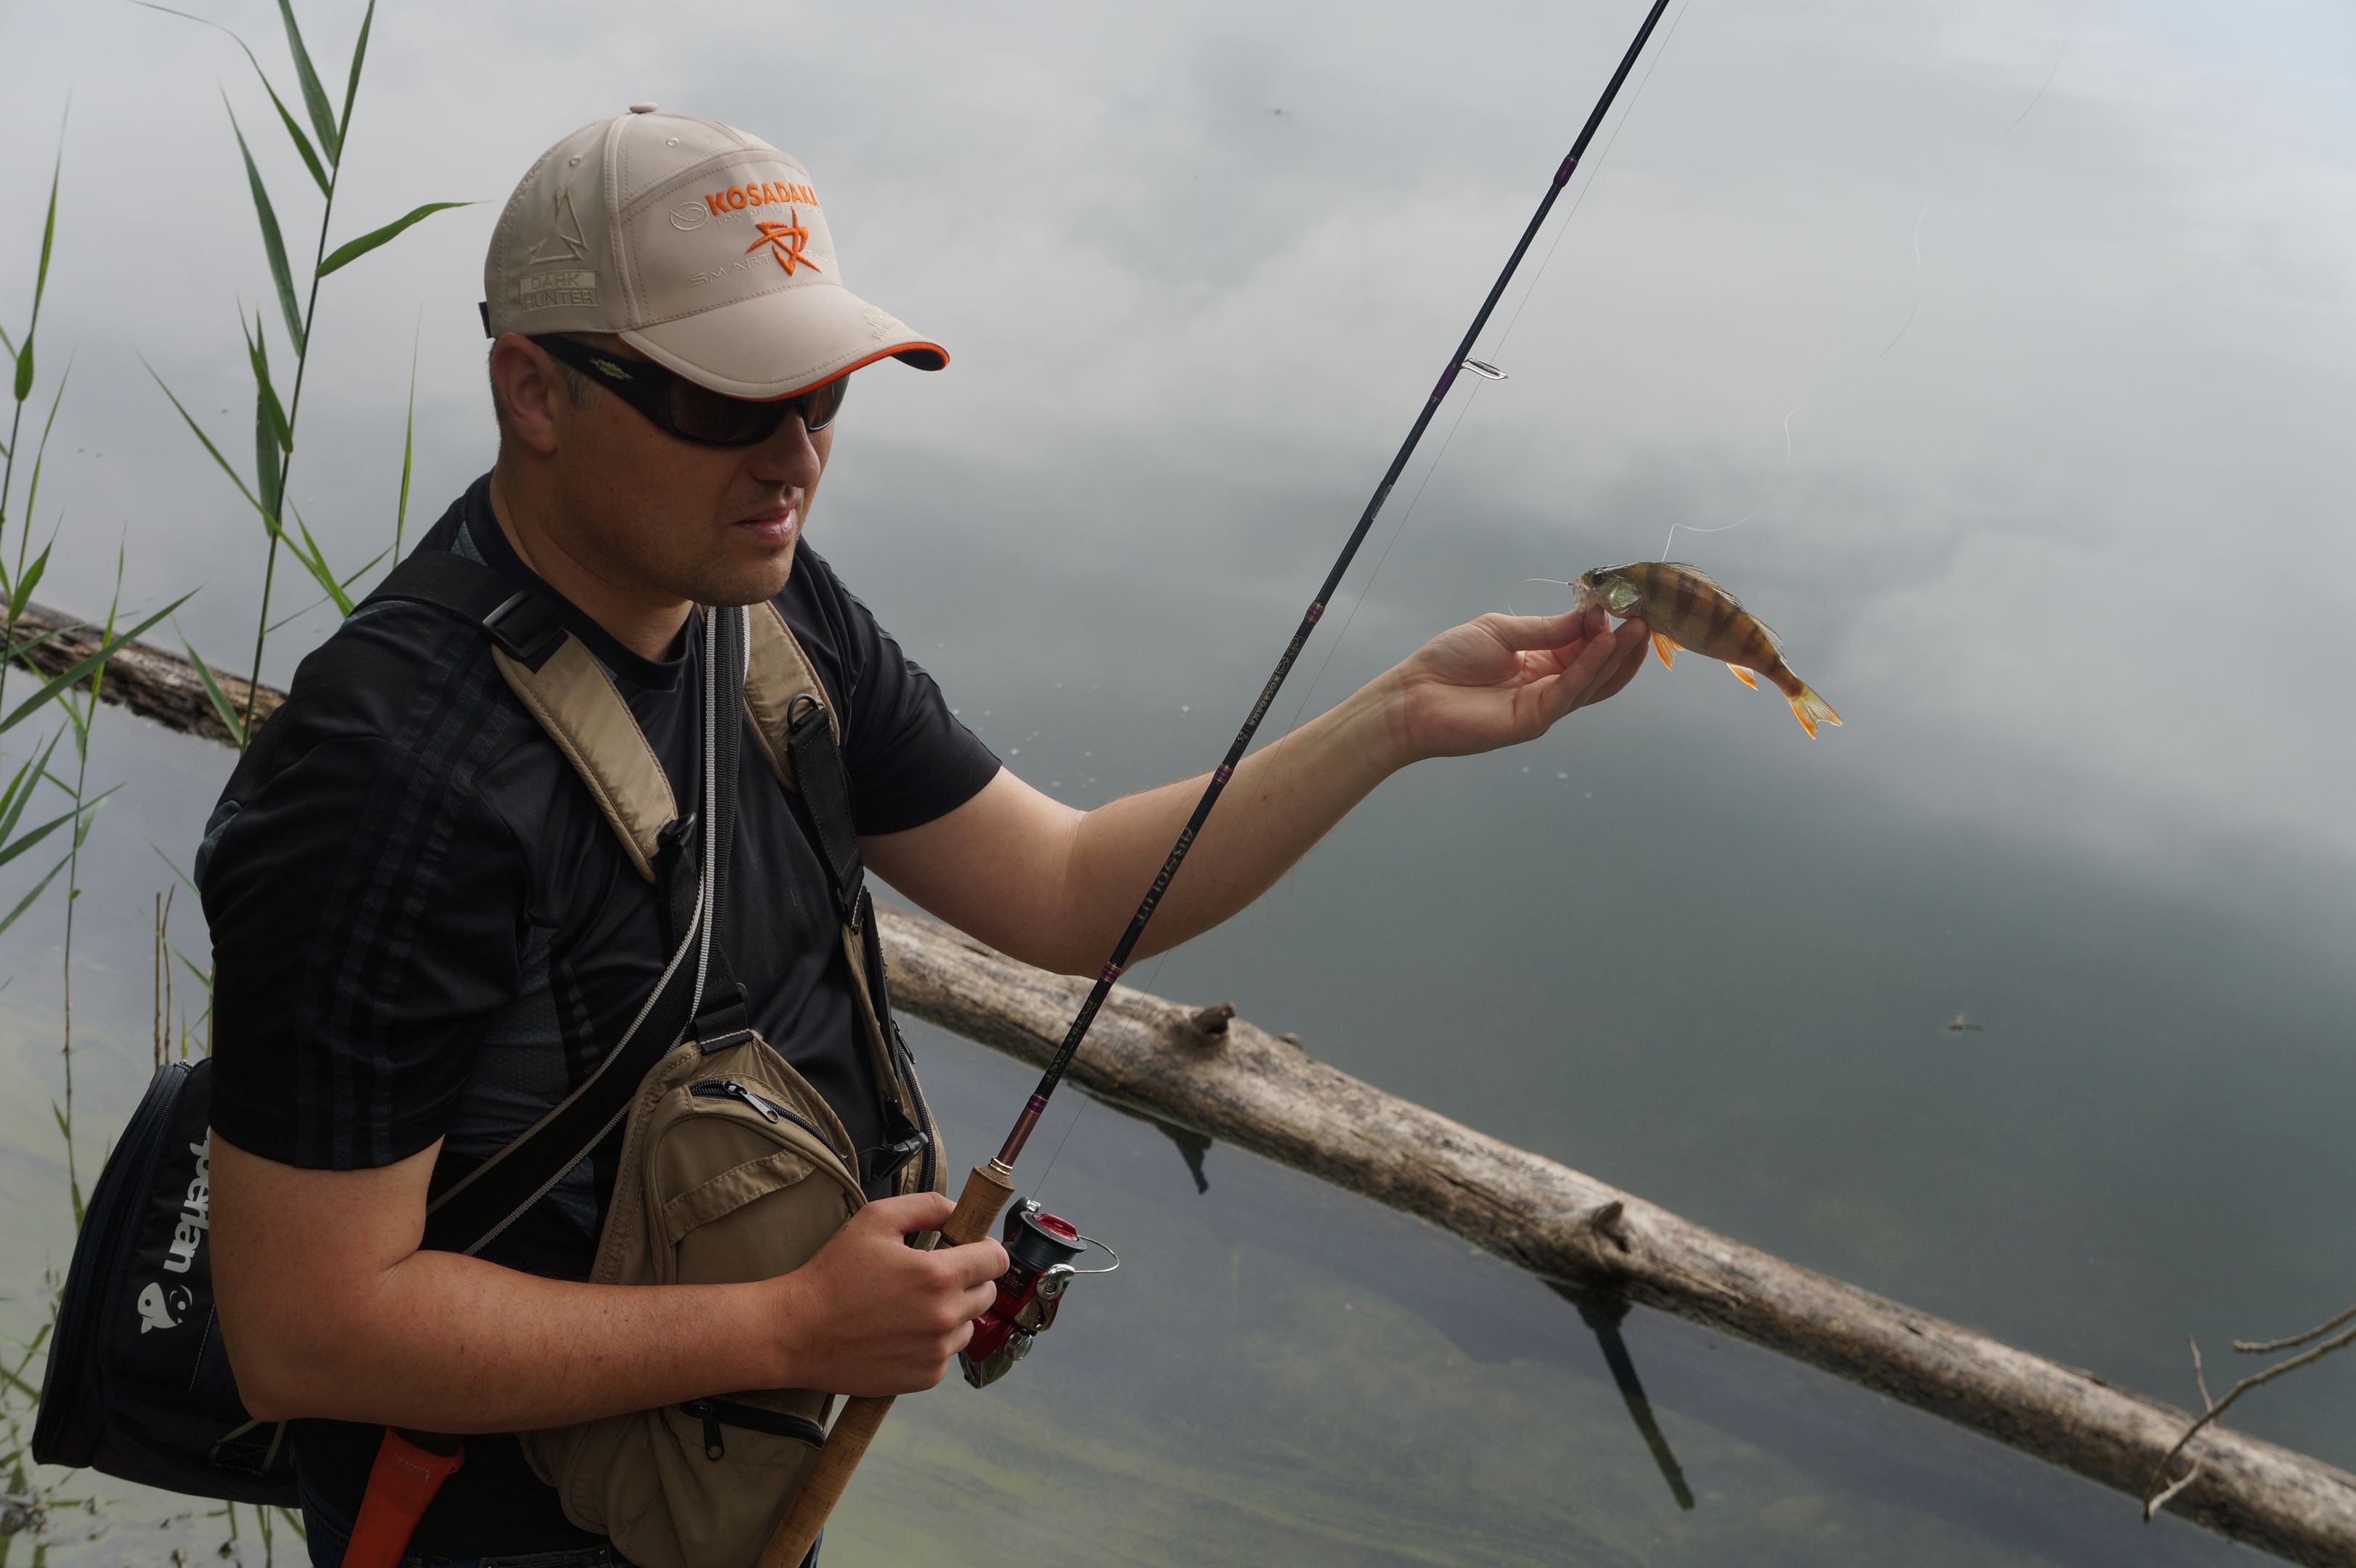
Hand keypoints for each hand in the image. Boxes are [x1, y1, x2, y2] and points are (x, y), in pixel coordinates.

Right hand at [766, 1192, 1009, 1395]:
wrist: (797, 1332)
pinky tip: (900, 1331)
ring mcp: (936, 1352)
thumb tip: (960, 1211)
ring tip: (910, 1305)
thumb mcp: (875, 1219)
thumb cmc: (833, 1274)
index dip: (984, 1248)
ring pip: (968, 1325)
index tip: (965, 1247)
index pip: (997, 1260)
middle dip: (967, 1279)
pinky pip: (946, 1354)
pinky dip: (933, 1342)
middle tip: (929, 1275)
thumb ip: (927, 1206)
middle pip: (986, 1293)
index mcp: (938, 1276)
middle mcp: (944, 1317)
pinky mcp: (924, 1378)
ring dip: (951, 1312)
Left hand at [1382, 607, 1648, 762]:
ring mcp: (1544, 705)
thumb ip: (1546, 628)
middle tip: (1648, 616)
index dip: (1605, 626)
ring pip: (1593, 681)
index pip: (1586, 646)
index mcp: (1541, 662)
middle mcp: (1549, 685)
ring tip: (1638, 627)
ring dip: (1618, 654)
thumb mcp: (1501, 631)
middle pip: (1599, 667)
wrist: (1412, 696)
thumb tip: (1590, 617)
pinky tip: (1606, 644)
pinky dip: (1591, 667)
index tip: (1622, 602)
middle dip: (1625, 643)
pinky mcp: (1534, 720)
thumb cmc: (1448, 661)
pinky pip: (1570, 691)